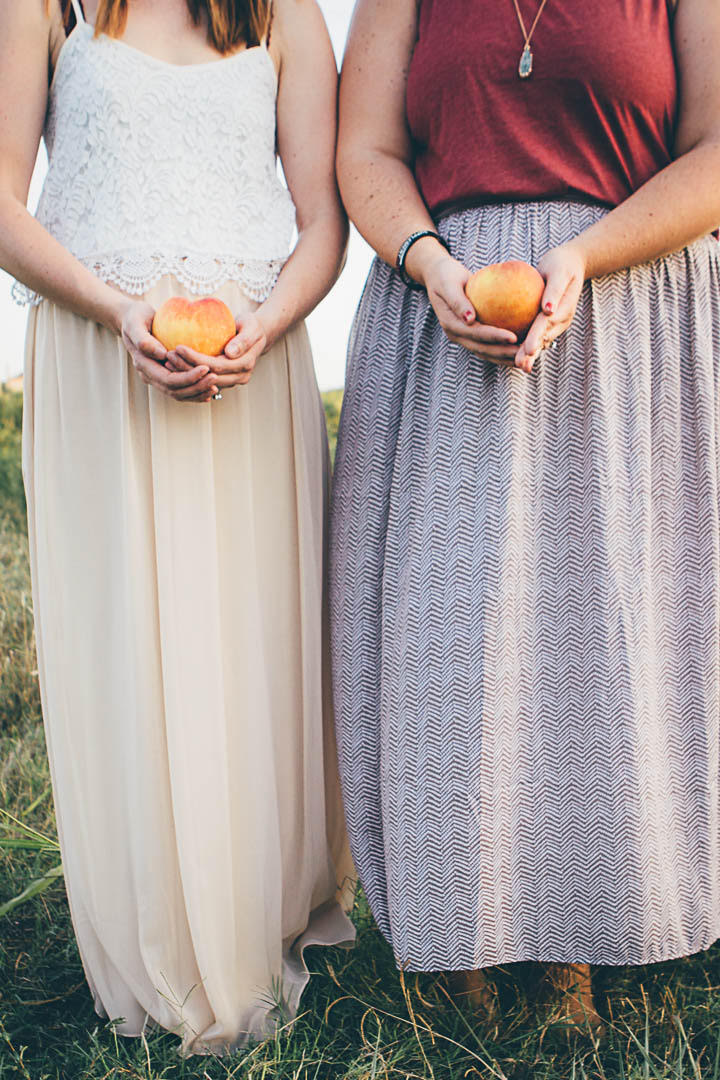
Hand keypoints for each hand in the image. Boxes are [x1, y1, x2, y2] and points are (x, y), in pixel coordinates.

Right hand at [119, 300, 217, 401]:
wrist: (132, 320)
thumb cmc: (135, 317)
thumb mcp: (134, 322)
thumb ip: (143, 339)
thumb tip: (162, 355)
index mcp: (144, 365)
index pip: (168, 380)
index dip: (188, 378)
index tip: (206, 368)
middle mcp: (150, 375)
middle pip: (175, 391)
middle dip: (196, 387)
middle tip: (216, 378)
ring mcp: (158, 377)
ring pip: (179, 394)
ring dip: (198, 392)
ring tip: (216, 386)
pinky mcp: (165, 374)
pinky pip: (181, 388)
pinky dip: (195, 390)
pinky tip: (209, 387)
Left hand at [166, 312, 267, 390]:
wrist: (257, 335)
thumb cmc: (251, 325)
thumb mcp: (251, 327)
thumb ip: (243, 340)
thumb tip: (230, 353)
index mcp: (245, 365)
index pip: (217, 365)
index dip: (196, 359)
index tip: (178, 347)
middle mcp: (240, 377)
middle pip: (209, 377)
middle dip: (187, 368)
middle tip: (169, 356)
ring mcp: (233, 380)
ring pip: (205, 382)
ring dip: (186, 373)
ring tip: (169, 361)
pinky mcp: (225, 380)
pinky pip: (205, 380)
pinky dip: (190, 374)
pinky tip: (175, 365)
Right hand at [422, 253, 518, 363]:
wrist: (439, 278)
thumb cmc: (446, 275)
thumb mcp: (448, 284)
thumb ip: (457, 301)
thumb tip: (469, 318)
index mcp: (451, 324)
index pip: (475, 334)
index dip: (494, 337)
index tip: (513, 337)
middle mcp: (457, 335)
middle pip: (482, 349)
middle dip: (503, 353)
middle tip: (523, 353)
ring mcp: (463, 337)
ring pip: (486, 352)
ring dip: (504, 357)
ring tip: (524, 357)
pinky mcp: (471, 335)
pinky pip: (489, 344)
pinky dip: (503, 348)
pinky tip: (520, 346)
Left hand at [514, 243, 586, 373]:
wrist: (568, 265)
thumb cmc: (561, 265)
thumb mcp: (559, 272)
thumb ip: (554, 290)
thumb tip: (548, 310)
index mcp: (564, 310)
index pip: (546, 325)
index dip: (536, 338)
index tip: (528, 349)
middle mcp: (560, 321)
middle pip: (544, 339)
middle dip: (533, 353)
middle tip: (521, 365)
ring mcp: (554, 324)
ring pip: (540, 341)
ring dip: (530, 354)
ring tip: (519, 366)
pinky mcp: (546, 323)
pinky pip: (534, 334)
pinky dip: (524, 344)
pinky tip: (510, 352)